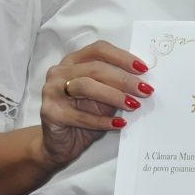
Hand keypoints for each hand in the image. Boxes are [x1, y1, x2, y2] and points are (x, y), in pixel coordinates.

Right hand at [38, 40, 151, 168]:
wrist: (61, 143)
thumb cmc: (84, 115)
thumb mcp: (104, 97)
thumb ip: (116, 86)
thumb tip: (142, 81)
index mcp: (74, 61)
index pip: (99, 50)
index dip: (122, 57)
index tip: (143, 69)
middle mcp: (60, 72)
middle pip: (95, 68)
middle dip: (124, 79)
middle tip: (144, 90)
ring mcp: (51, 91)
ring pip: (86, 86)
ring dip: (114, 96)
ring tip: (133, 105)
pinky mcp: (50, 113)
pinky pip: (81, 115)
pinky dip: (103, 121)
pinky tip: (119, 124)